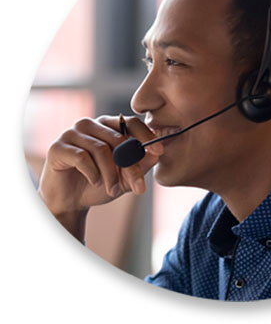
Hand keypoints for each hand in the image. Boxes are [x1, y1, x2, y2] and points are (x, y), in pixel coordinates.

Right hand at [38, 115, 163, 239]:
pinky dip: (93, 173)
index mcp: (108, 126)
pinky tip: (96, 183)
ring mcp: (72, 133)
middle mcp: (90, 124)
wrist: (70, 201)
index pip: (130, 122)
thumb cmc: (99, 184)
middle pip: (119, 139)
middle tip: (138, 187)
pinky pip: (82, 157)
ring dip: (111, 174)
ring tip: (113, 189)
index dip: (146, 136)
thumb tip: (158, 153)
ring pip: (102, 149)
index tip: (159, 152)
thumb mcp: (126, 176)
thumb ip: (142, 163)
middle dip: (131, 166)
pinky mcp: (58, 146)